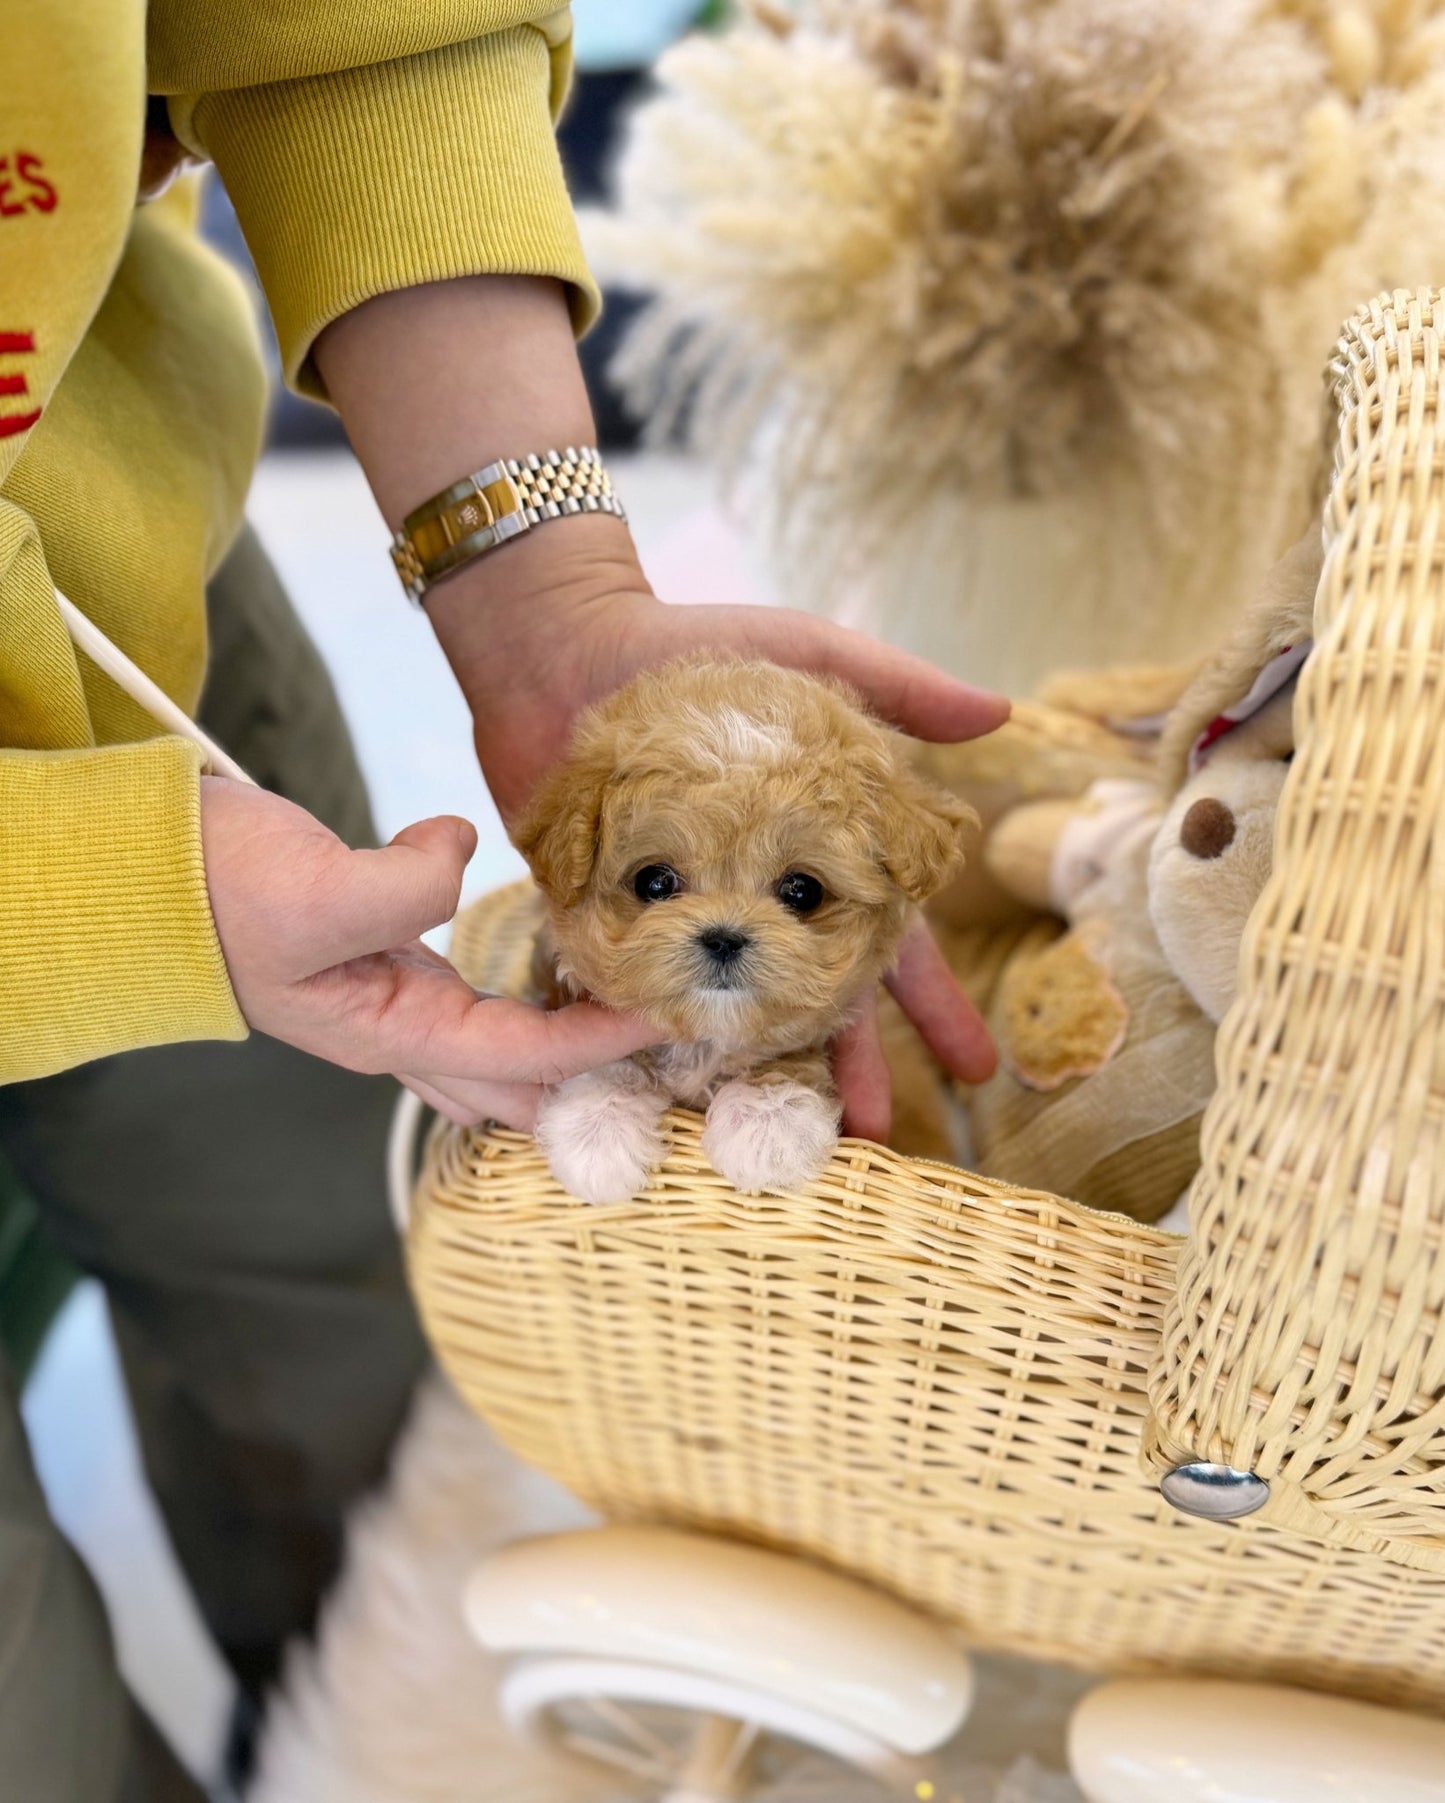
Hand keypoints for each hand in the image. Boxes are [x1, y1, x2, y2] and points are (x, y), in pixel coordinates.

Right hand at [200, 776, 655, 1127]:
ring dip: (569, 1051)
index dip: (603, 1042)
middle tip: (669, 1050)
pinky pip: (481, 1007)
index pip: (524, 1058)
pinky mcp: (390, 966)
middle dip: (597, 1081)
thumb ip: (402, 885)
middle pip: (521, 1089)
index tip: (670, 1015)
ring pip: (503, 1057)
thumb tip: (460, 851)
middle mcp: (398, 1035)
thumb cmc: (219, 890)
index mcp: (387, 1034)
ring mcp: (393, 1006)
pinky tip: (565, 974)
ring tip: (635, 1022)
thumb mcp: (312, 890)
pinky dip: (533, 1002)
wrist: (151, 873)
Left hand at [314, 275, 1006, 1138]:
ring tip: (788, 1135)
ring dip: (763, 1074)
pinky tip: (677, 1098)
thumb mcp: (808, 656)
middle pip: (816, 1000)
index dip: (931, 1005)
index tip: (976, 1069)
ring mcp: (686, 921)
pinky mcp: (613, 926)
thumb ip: (899, 686)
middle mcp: (754, 903)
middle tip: (883, 1135)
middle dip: (853, 1067)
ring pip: (736, 1015)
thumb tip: (997, 711)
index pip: (888, 943)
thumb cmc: (700, 653)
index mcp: (813, 856)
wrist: (568, 649)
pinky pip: (641, 997)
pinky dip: (654, 1046)